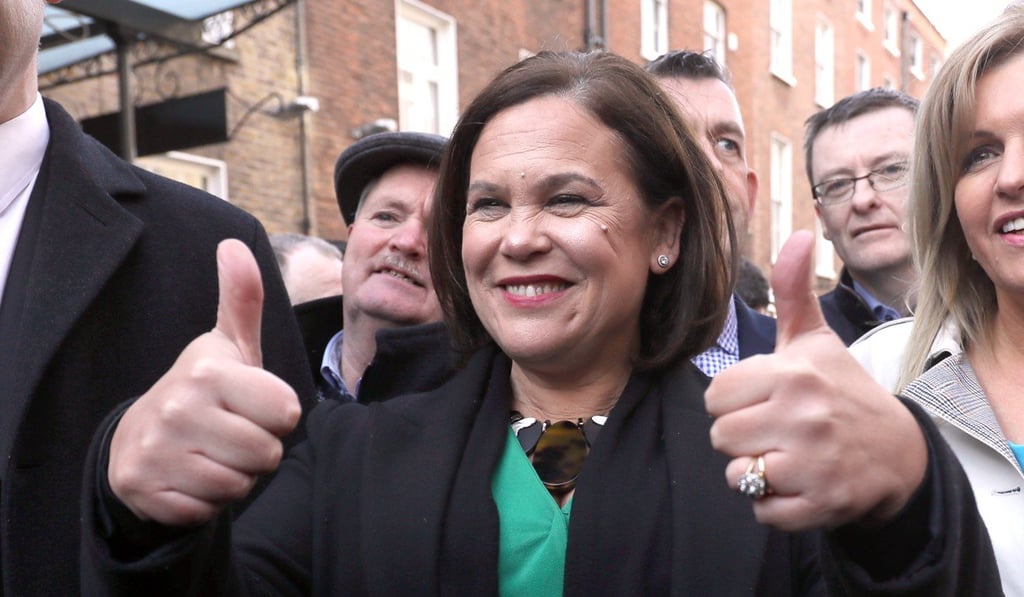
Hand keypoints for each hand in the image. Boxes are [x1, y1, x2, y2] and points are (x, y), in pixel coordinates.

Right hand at [108, 240, 300, 525]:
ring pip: (238, 486)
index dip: (277, 414)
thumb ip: (242, 300)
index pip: (286, 413)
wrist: (141, 435)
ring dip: (235, 477)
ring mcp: (156, 450)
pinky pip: (205, 511)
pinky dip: (205, 501)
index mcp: (209, 371)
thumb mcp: (229, 345)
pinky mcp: (143, 488)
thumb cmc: (205, 390)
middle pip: (266, 454)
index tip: (252, 404)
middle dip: (258, 450)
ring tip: (213, 453)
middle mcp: (178, 408)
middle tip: (231, 432)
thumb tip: (233, 245)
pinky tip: (191, 475)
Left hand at [706, 231, 926, 530]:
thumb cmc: (843, 391)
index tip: (760, 400)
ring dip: (754, 471)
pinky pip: (763, 510)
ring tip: (784, 456)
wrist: (898, 452)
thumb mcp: (816, 341)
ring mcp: (814, 462)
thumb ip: (793, 292)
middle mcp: (803, 416)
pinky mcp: (822, 503)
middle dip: (740, 437)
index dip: (732, 401)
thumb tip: (798, 234)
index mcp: (792, 374)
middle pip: (720, 436)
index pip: (716, 395)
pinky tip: (797, 483)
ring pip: (737, 474)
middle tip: (773, 430)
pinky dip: (773, 503)